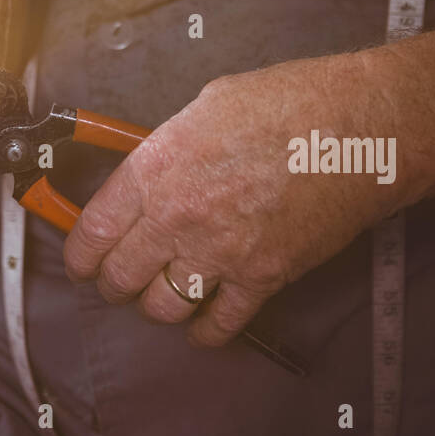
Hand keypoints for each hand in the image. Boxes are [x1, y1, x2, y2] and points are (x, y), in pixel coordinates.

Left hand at [63, 50, 408, 347]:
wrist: (355, 130)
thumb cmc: (285, 104)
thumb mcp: (204, 108)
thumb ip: (168, 149)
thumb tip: (149, 172)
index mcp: (156, 168)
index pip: (93, 230)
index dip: (79, 254)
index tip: (80, 260)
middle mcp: (178, 216)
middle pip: (121, 277)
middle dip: (113, 281)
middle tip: (117, 278)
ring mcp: (220, 252)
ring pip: (162, 307)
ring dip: (156, 304)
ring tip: (159, 293)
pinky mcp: (262, 278)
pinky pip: (219, 323)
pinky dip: (205, 331)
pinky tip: (202, 323)